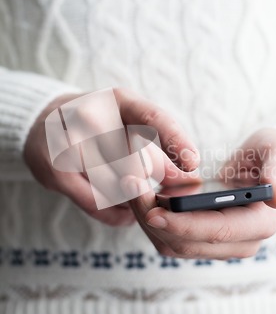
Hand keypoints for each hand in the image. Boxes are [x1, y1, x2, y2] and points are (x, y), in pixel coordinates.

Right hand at [24, 88, 199, 226]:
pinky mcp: (54, 166)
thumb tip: (190, 181)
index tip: (192, 162)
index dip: (175, 140)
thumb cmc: (99, 128)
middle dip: (148, 180)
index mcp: (118, 100)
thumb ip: (160, 153)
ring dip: (130, 199)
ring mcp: (69, 139)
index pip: (152, 117)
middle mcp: (92, 114)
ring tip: (138, 202)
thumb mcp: (130, 128)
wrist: (44, 123)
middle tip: (158, 194)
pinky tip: (124, 213)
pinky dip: (113, 212)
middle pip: (132, 157)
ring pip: (114, 184)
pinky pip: (94, 200)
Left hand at [127, 128, 275, 258]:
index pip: (217, 232)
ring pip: (171, 245)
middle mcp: (240, 243)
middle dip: (154, 219)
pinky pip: (168, 239)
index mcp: (260, 224)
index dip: (184, 224)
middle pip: (187, 243)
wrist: (261, 167)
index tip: (154, 211)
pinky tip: (138, 195)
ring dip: (145, 220)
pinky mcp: (200, 241)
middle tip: (129, 188)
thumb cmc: (271, 156)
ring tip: (129, 188)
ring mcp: (218, 246)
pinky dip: (149, 220)